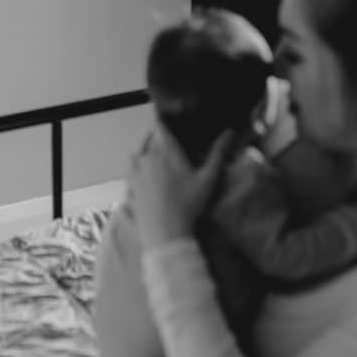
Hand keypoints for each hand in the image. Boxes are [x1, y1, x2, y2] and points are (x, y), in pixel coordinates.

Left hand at [128, 124, 235, 249]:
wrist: (165, 233)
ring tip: (157, 169)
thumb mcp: (208, 179)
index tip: (168, 126)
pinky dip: (135, 177)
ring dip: (143, 158)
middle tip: (170, 154)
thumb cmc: (188, 205)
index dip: (163, 123)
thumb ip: (218, 154)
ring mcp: (134, 174)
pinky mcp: (127, 189)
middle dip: (157, 143)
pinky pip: (129, 177)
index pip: (159, 126)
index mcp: (165, 151)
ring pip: (135, 158)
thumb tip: (229, 133)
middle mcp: (146, 158)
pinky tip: (145, 186)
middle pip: (148, 142)